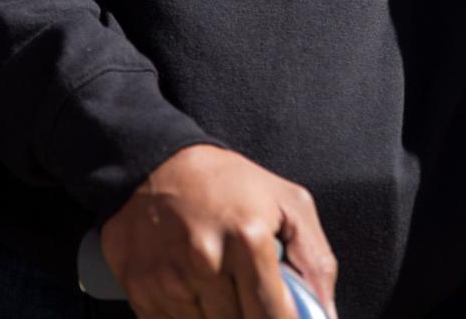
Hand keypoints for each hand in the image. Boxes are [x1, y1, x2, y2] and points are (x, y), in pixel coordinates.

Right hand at [100, 143, 336, 318]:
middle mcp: (206, 261)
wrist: (154, 163)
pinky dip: (189, 317)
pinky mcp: (141, 291)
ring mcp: (169, 280)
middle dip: (250, 317)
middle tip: (249, 292)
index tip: (281, 316)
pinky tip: (192, 289)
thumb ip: (316, 260)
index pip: (273, 318)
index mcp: (247, 238)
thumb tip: (325, 315)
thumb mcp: (287, 201)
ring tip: (220, 286)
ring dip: (218, 317)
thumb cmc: (226, 182)